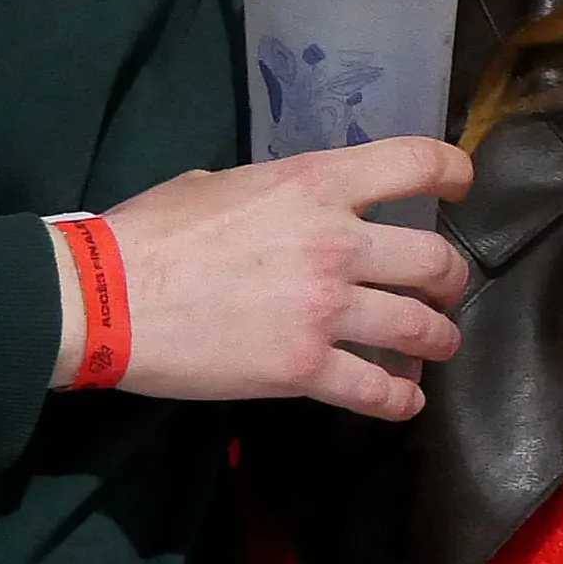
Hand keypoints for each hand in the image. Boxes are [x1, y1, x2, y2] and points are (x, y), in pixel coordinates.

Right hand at [58, 143, 477, 421]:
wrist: (101, 299)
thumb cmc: (149, 233)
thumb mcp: (219, 183)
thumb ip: (274, 190)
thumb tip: (285, 200)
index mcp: (315, 184)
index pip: (417, 162)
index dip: (454, 172)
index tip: (461, 188)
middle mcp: (336, 242)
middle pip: (435, 259)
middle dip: (450, 279)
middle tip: (443, 291)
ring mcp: (325, 309)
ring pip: (422, 328)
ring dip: (440, 340)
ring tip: (438, 347)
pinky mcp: (303, 369)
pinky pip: (377, 391)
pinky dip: (400, 400)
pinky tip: (405, 401)